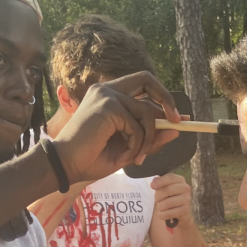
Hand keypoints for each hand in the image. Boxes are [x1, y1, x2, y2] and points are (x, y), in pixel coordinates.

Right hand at [53, 72, 180, 182]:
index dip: (163, 98)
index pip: (142, 87)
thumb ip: (150, 138)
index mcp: (109, 95)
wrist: (67, 166)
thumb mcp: (129, 148)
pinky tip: (123, 156)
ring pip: (146, 112)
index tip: (179, 117)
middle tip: (177, 122)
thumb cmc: (92, 158)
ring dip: (147, 139)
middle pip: (147, 80)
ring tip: (136, 158)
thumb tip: (176, 130)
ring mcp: (107, 94)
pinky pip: (137, 126)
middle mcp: (107, 89)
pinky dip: (136, 145)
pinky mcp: (108, 105)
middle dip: (166, 100)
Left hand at [151, 173, 192, 225]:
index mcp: (180, 180)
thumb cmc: (170, 197)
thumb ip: (159, 183)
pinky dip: (162, 215)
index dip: (160, 181)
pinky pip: (168, 213)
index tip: (152, 186)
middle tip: (158, 200)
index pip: (170, 177)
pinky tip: (164, 213)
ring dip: (160, 207)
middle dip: (158, 196)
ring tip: (162, 207)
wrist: (180, 211)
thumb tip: (153, 183)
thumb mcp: (165, 188)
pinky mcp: (185, 210)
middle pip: (167, 190)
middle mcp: (185, 188)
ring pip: (167, 203)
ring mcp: (186, 199)